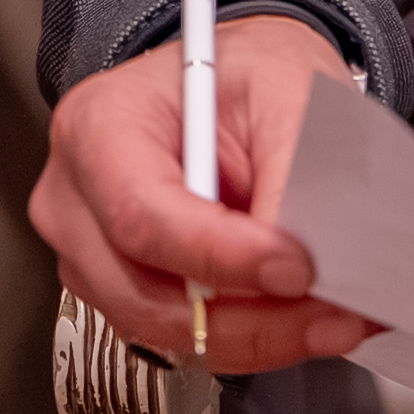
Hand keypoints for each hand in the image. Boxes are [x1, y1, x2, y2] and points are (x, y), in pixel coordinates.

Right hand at [31, 14, 375, 374]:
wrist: (238, 86)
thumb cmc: (246, 75)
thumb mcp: (284, 92)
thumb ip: (291, 175)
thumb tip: (311, 266)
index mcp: (99, 126)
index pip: (141, 214)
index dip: (220, 256)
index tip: (296, 269)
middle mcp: (78, 200)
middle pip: (145, 294)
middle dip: (251, 318)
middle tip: (335, 313)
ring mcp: (93, 256)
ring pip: (167, 331)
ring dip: (259, 336)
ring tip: (334, 318)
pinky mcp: (126, 293)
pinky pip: (184, 338)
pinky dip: (250, 338)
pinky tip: (302, 319)